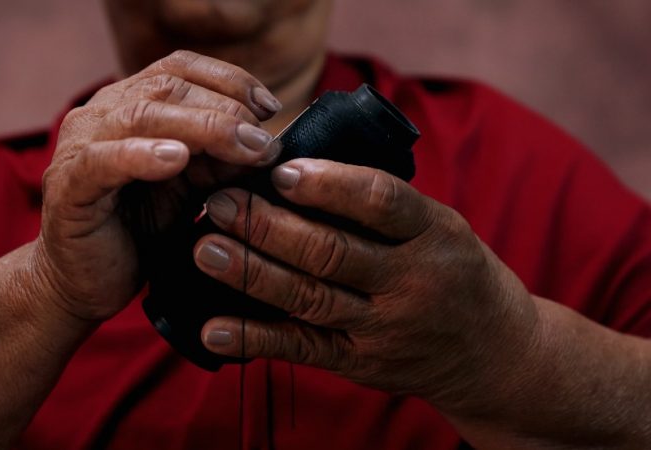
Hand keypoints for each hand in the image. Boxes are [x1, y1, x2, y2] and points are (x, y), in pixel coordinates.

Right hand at [34, 50, 281, 321]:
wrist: (86, 284)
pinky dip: (142, 155)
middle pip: (166, 86)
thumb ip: (219, 161)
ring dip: (201, 128)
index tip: (271, 108)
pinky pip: (102, 160)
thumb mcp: (190, 189)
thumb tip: (268, 144)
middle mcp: (100, 113)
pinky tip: (176, 159)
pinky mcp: (67, 185)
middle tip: (265, 141)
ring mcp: (78, 145)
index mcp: (128, 104)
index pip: (179, 68)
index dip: (229, 79)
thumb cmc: (139, 232)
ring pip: (141, 115)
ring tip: (241, 146)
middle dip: (225, 109)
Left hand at [195, 158, 539, 413]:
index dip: (329, 185)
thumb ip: (383, 204)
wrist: (493, 353)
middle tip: (219, 202)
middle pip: (332, 252)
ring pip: (310, 299)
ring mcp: (384, 328)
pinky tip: (213, 328)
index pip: (382, 202)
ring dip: (252, 274)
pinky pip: (304, 350)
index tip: (280, 169)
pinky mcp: (361, 364)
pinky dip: (256, 339)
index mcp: (434, 234)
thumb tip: (297, 166)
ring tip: (206, 249)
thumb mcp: (439, 227)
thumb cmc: (453, 271)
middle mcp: (411, 282)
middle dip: (269, 226)